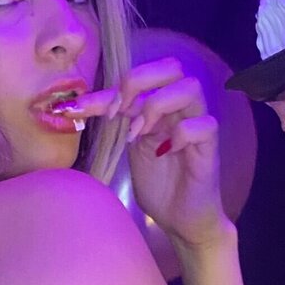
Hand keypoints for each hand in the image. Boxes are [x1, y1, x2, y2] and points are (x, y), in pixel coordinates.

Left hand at [57, 56, 230, 246]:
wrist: (180, 218)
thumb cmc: (156, 180)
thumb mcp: (128, 144)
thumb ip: (115, 119)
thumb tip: (74, 105)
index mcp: (158, 104)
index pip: (136, 79)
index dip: (104, 90)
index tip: (77, 108)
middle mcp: (179, 108)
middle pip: (172, 66)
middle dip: (139, 81)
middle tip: (119, 110)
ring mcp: (197, 124)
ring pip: (191, 87)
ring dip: (158, 105)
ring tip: (139, 132)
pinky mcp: (210, 147)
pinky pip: (205, 124)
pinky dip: (182, 132)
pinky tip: (165, 150)